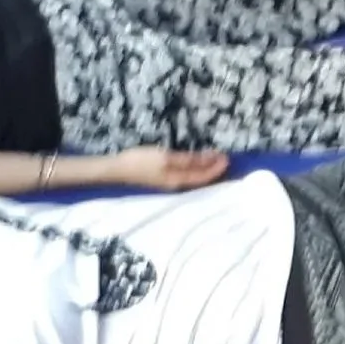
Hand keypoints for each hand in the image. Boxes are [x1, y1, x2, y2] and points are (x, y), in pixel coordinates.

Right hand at [103, 146, 232, 189]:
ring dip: (205, 170)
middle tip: (226, 159)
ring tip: (215, 161)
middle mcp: (177, 185)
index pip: (204, 176)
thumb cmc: (141, 162)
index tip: (227, 158)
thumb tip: (209, 160)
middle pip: (201, 179)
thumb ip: (188, 160)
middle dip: (214, 170)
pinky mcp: (164, 179)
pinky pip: (186, 176)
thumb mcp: (166, 158)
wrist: (117, 170)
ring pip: (194, 178)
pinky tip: (196, 165)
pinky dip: (195, 170)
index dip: (216, 168)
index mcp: (179, 181)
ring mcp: (170, 183)